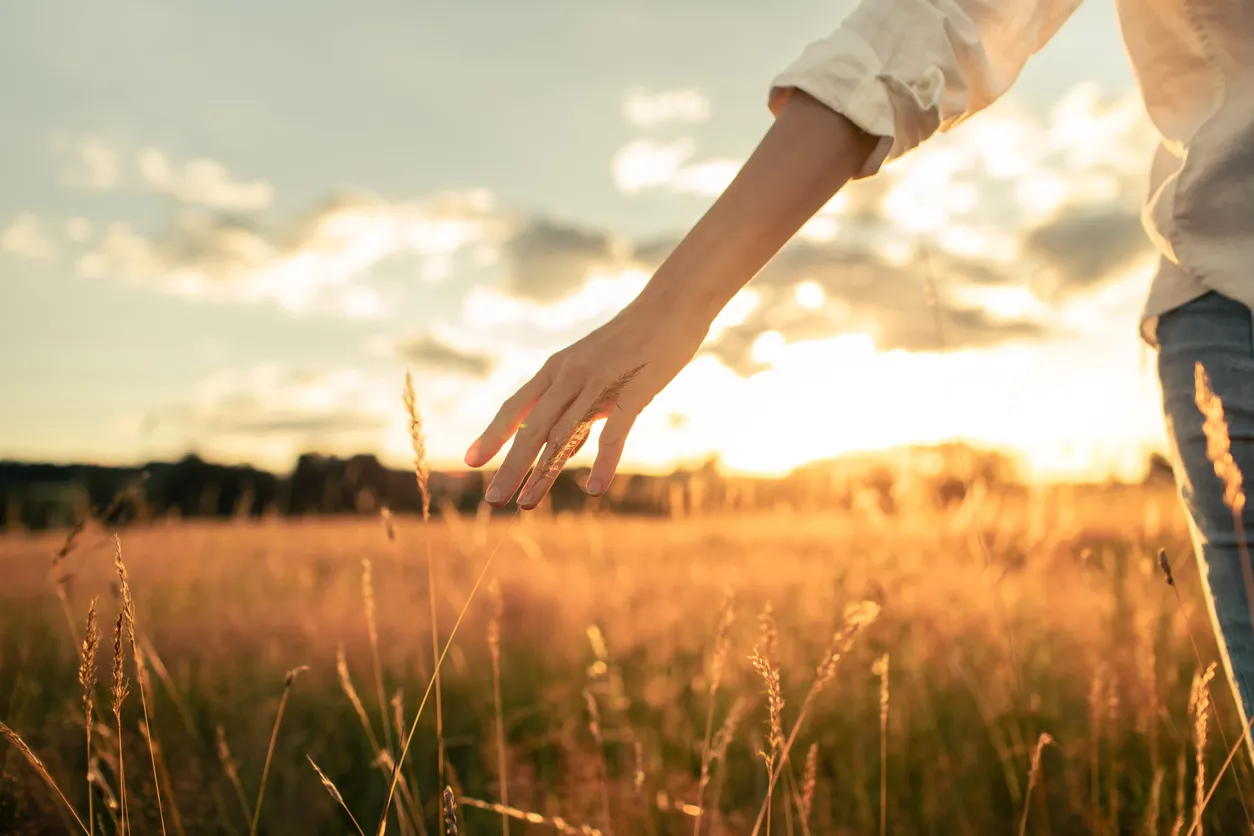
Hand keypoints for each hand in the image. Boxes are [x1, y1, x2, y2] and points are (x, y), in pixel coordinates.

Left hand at [464, 298, 708, 508]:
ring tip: (527, 503)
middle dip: (511, 467)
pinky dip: (603, 464)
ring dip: (544, 473)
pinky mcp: (633, 392)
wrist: (673, 305)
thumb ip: (577, 399)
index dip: (493, 435)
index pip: (516, 407)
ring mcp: (600, 384)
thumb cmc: (634, 338)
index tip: (470, 462)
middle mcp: (570, 376)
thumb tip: (564, 440)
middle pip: (534, 429)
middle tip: (492, 500)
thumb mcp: (593, 364)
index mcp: (557, 369)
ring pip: (565, 436)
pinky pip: (614, 434)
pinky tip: (595, 490)